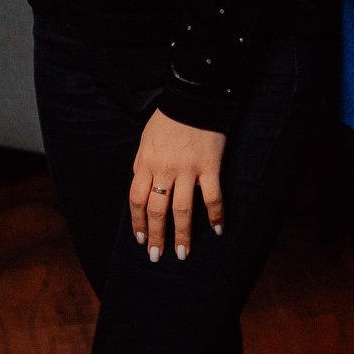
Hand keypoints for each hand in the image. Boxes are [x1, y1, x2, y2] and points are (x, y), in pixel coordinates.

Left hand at [129, 108, 224, 261]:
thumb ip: (142, 162)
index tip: (140, 239)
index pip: (137, 200)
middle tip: (156, 256)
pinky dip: (215, 216)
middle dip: (155, 237)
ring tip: (183, 253)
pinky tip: (217, 230)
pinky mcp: (209, 166)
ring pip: (182, 210)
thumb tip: (139, 183)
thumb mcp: (146, 138)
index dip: (137, 223)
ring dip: (182, 235)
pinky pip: (212, 197)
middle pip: (157, 210)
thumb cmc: (168, 118)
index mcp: (146, 163)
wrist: (194, 97)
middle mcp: (164, 169)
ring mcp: (187, 169)